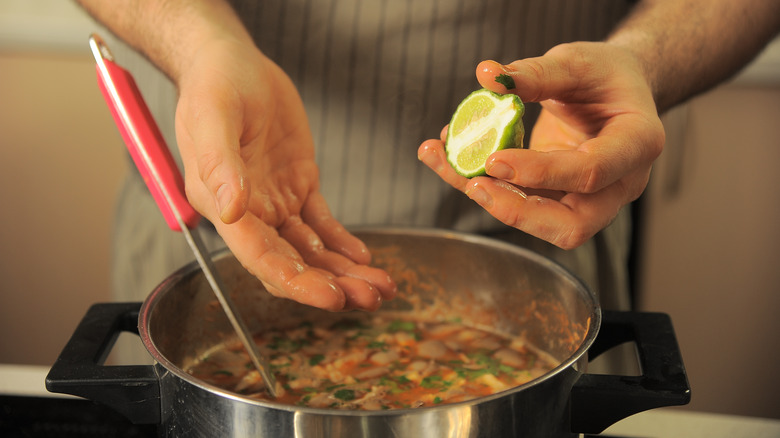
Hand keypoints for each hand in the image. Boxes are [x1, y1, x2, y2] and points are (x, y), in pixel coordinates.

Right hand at [175, 38, 395, 310]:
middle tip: (370, 298)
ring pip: (311, 249)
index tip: (331, 297)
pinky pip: (321, 223)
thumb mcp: (212, 116)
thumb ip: (219, 166)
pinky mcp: (297, 185)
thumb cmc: (214, 84)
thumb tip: (231, 211)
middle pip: (290, 262)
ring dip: (344, 271)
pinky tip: (363, 257)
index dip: (296, 281)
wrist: (232, 62)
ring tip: (380, 286)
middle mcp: (247, 212)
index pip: (259, 256)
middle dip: (330, 284)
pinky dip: (342, 242)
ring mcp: (274, 201)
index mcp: (220, 205)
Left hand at [418, 41, 663, 248]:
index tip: (495, 160)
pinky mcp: (559, 200)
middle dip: (517, 211)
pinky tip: (448, 159)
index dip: (542, 172)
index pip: (592, 172)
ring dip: (491, 202)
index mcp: (638, 143)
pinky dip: (484, 188)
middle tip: (474, 185)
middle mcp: (619, 183)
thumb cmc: (606, 74)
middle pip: (572, 225)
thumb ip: (538, 74)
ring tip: (447, 164)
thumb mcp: (577, 61)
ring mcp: (589, 199)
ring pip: (542, 224)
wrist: (614, 90)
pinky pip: (522, 205)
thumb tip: (488, 76)